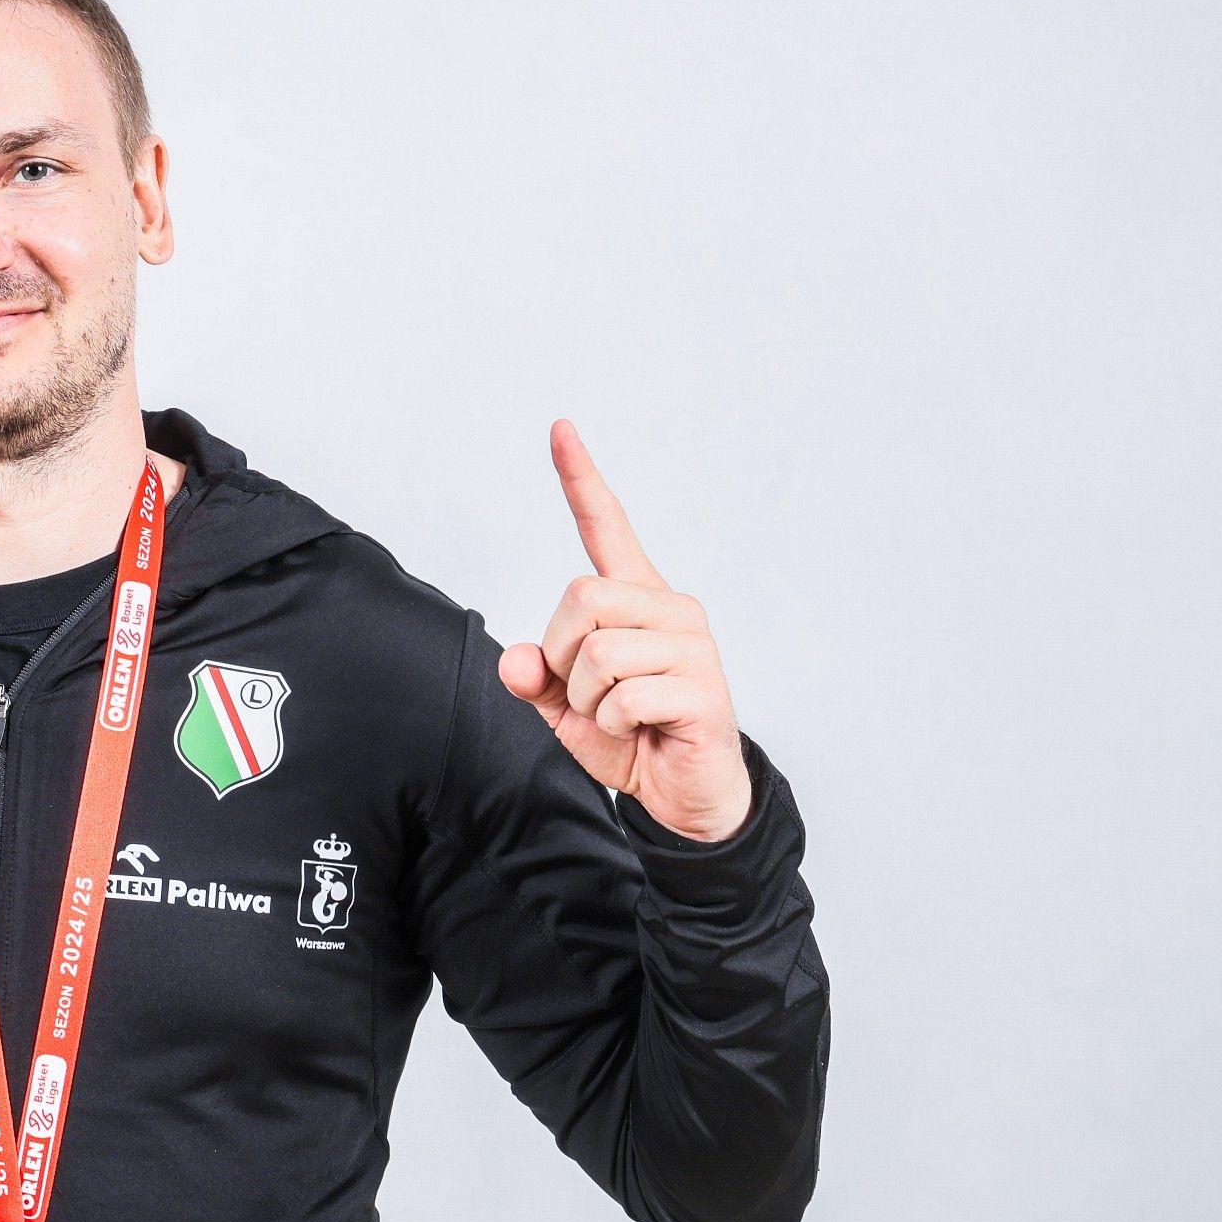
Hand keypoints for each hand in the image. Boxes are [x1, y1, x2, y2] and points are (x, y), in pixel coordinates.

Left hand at [498, 420, 753, 841]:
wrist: (683, 793)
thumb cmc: (630, 736)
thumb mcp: (565, 707)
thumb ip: (536, 677)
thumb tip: (517, 659)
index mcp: (636, 599)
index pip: (607, 527)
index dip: (581, 479)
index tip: (560, 428)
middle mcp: (670, 608)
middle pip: (580, 598)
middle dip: (564, 655)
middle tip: (590, 693)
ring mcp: (693, 644)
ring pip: (597, 653)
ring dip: (589, 701)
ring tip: (623, 716)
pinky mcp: (704, 687)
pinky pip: (623, 697)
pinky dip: (614, 725)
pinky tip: (645, 730)